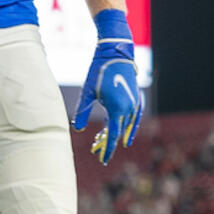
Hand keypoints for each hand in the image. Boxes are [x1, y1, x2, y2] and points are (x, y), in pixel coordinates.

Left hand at [72, 9, 142, 164]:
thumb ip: (83, 111)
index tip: (102, 160)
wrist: (116, 52)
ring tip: (101, 139)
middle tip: (95, 150)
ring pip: (126, 126)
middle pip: (118, 132)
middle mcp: (129, 109)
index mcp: (117, 109)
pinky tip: (125, 134)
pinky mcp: (137, 98)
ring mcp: (135, 104)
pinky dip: (130, 128)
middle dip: (107, 142)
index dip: (107, 149)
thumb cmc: (99, 71)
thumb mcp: (88, 91)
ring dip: (115, 134)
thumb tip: (76, 129)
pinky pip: (135, 119)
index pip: (112, 136)